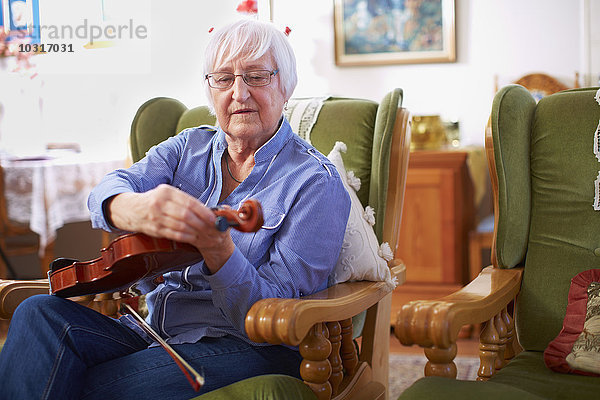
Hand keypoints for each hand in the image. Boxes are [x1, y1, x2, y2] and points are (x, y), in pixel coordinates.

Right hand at [107, 184, 234, 272]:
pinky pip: (173, 234)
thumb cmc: (154, 201)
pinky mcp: (153, 229)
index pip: (189, 202)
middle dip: (202, 223)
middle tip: (212, 228)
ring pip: (180, 225)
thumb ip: (184, 201)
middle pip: (186, 215)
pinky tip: (193, 237)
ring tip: (205, 233)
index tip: (214, 218)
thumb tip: (208, 210)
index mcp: (166, 192)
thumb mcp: (167, 194)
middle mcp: (160, 203)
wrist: (130, 209)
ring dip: (195, 231)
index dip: (204, 211)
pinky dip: (185, 237)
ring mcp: (155, 217)